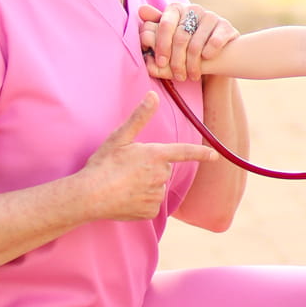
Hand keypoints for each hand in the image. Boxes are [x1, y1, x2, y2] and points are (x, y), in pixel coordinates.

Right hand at [78, 93, 215, 220]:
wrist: (90, 195)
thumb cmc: (103, 164)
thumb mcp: (119, 137)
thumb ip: (139, 117)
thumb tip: (153, 95)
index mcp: (155, 155)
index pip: (184, 152)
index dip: (201, 153)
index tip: (216, 156)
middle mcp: (160, 176)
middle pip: (164, 169)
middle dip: (152, 168)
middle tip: (128, 169)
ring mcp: (156, 195)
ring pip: (157, 187)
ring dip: (146, 185)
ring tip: (124, 183)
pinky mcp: (150, 211)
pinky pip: (151, 204)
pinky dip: (141, 201)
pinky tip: (125, 197)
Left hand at [139, 1, 238, 80]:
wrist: (214, 50)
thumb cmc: (185, 44)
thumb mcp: (167, 39)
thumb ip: (153, 30)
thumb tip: (141, 11)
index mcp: (175, 9)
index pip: (165, 25)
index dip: (162, 46)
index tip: (161, 64)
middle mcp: (193, 9)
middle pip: (180, 37)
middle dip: (177, 61)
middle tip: (177, 76)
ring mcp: (210, 16)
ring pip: (196, 43)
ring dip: (193, 64)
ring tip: (192, 76)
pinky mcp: (225, 26)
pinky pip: (215, 41)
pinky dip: (209, 53)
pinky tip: (207, 60)